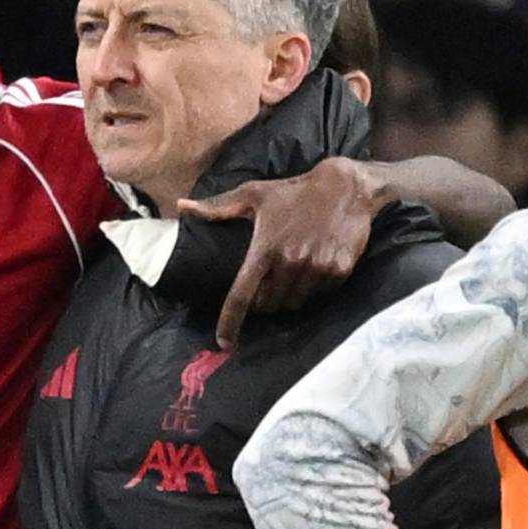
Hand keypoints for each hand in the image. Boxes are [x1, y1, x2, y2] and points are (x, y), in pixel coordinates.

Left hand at [177, 158, 386, 349]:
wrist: (345, 186)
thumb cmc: (292, 191)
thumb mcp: (252, 194)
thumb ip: (216, 207)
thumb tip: (182, 206)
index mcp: (264, 249)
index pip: (242, 295)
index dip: (230, 321)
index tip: (223, 342)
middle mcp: (290, 263)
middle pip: (268, 304)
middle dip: (262, 302)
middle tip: (263, 286)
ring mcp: (316, 268)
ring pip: (294, 303)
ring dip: (286, 298)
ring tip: (286, 278)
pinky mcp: (339, 270)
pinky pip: (319, 295)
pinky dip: (310, 291)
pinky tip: (309, 272)